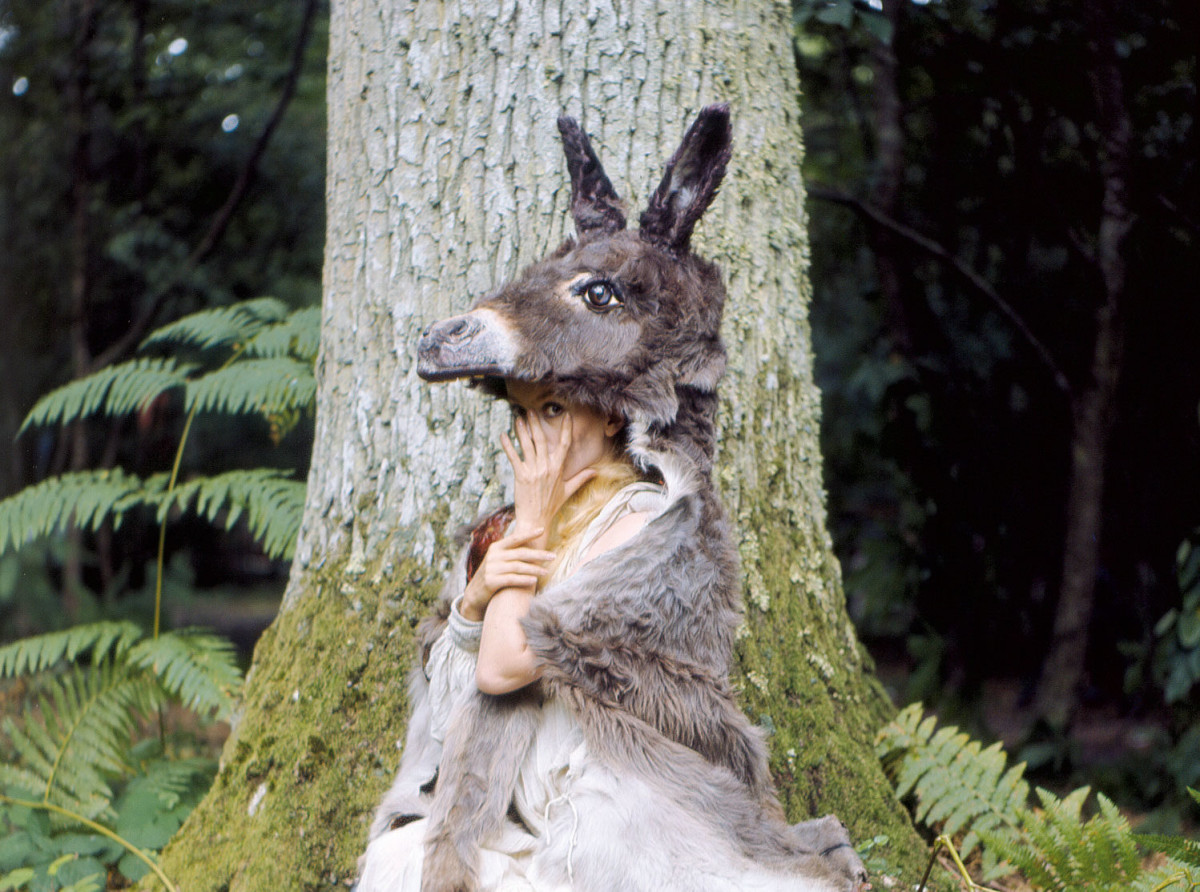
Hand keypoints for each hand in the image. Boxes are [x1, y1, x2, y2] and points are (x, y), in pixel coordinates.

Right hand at [461, 527, 555, 620]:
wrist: (475, 594)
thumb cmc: (493, 575)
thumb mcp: (498, 561)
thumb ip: (511, 554)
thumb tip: (534, 548)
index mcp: (496, 547)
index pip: (515, 538)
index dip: (529, 534)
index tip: (542, 530)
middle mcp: (493, 556)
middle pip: (520, 553)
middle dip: (538, 555)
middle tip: (553, 556)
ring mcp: (491, 568)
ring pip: (518, 567)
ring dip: (534, 569)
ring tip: (546, 572)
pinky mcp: (491, 581)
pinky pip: (511, 579)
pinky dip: (524, 580)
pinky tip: (534, 581)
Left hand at [500, 412, 595, 542]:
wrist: (536, 521)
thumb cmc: (551, 506)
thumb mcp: (568, 491)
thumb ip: (581, 478)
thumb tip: (596, 472)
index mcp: (558, 469)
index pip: (565, 444)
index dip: (566, 429)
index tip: (567, 416)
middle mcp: (547, 467)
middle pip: (542, 440)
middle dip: (536, 424)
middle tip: (531, 411)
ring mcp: (533, 471)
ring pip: (527, 446)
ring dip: (522, 431)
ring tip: (518, 418)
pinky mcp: (521, 476)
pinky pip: (514, 457)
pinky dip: (508, 446)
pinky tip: (503, 436)